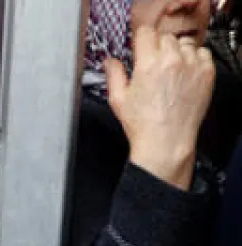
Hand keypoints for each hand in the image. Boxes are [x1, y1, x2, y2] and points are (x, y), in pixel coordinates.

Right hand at [107, 25, 214, 189]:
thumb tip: (110, 62)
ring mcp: (192, 66)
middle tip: (154, 62)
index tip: (140, 47)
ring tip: (170, 68)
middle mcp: (172, 61)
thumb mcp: (118, 99)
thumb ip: (113, 74)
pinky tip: (185, 71)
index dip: (140, 39)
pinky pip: (203, 53)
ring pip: (185, 43)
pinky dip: (195, 58)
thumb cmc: (143, 124)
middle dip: (157, 46)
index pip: (146, 32)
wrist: (166, 141)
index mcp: (147, 64)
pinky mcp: (206, 74)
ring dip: (177, 51)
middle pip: (165, 36)